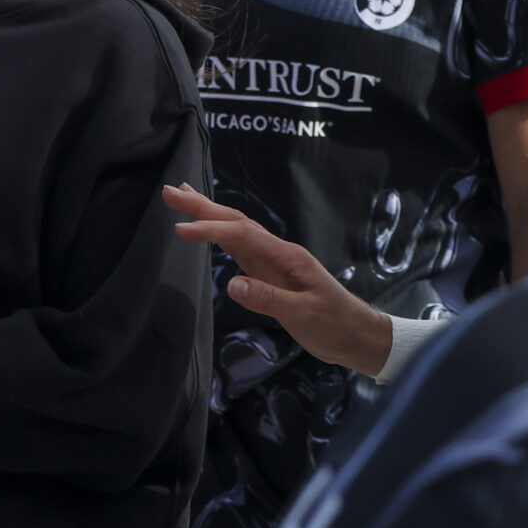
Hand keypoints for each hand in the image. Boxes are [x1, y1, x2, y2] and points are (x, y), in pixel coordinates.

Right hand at [164, 183, 392, 376]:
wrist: (356, 336)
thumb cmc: (334, 325)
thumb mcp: (303, 315)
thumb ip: (267, 299)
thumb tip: (231, 284)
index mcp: (285, 256)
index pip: (241, 235)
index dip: (210, 229)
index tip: (181, 228)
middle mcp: (277, 252)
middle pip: (235, 222)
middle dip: (202, 206)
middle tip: (170, 191)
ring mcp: (273, 261)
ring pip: (236, 231)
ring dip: (209, 214)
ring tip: (183, 197)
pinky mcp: (270, 273)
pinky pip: (240, 247)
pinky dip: (220, 233)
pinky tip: (208, 228)